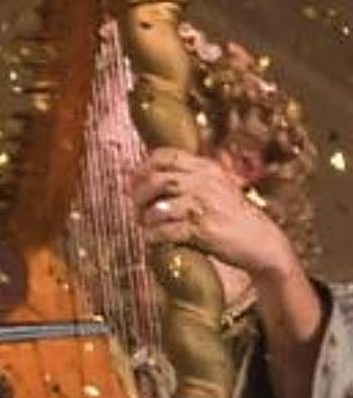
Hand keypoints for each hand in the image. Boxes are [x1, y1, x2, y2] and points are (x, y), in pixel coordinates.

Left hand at [131, 147, 294, 279]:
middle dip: (139, 195)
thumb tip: (150, 177)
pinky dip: (153, 237)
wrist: (264, 242)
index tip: (134, 182)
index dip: (143, 167)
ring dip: (145, 219)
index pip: (166, 155)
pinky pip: (166, 231)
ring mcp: (205, 206)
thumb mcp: (217, 187)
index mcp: (207, 169)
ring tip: (145, 225)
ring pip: (158, 207)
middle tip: (135, 207)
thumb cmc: (233, 216)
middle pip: (157, 180)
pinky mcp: (203, 230)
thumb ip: (191, 178)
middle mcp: (205, 183)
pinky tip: (153, 240)